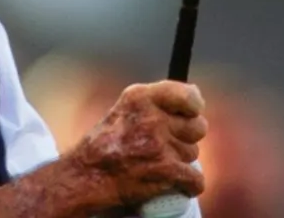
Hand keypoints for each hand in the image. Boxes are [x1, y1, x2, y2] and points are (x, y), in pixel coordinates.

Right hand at [65, 80, 207, 210]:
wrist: (86, 178)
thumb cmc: (103, 146)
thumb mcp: (124, 110)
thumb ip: (155, 102)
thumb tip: (195, 96)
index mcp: (140, 98)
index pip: (188, 95)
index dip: (193, 107)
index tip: (190, 114)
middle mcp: (152, 117)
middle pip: (197, 127)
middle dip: (186, 137)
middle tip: (167, 145)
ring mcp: (160, 144)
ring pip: (193, 154)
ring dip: (181, 162)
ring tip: (158, 164)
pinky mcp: (166, 170)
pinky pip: (196, 179)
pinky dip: (189, 186)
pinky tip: (177, 184)